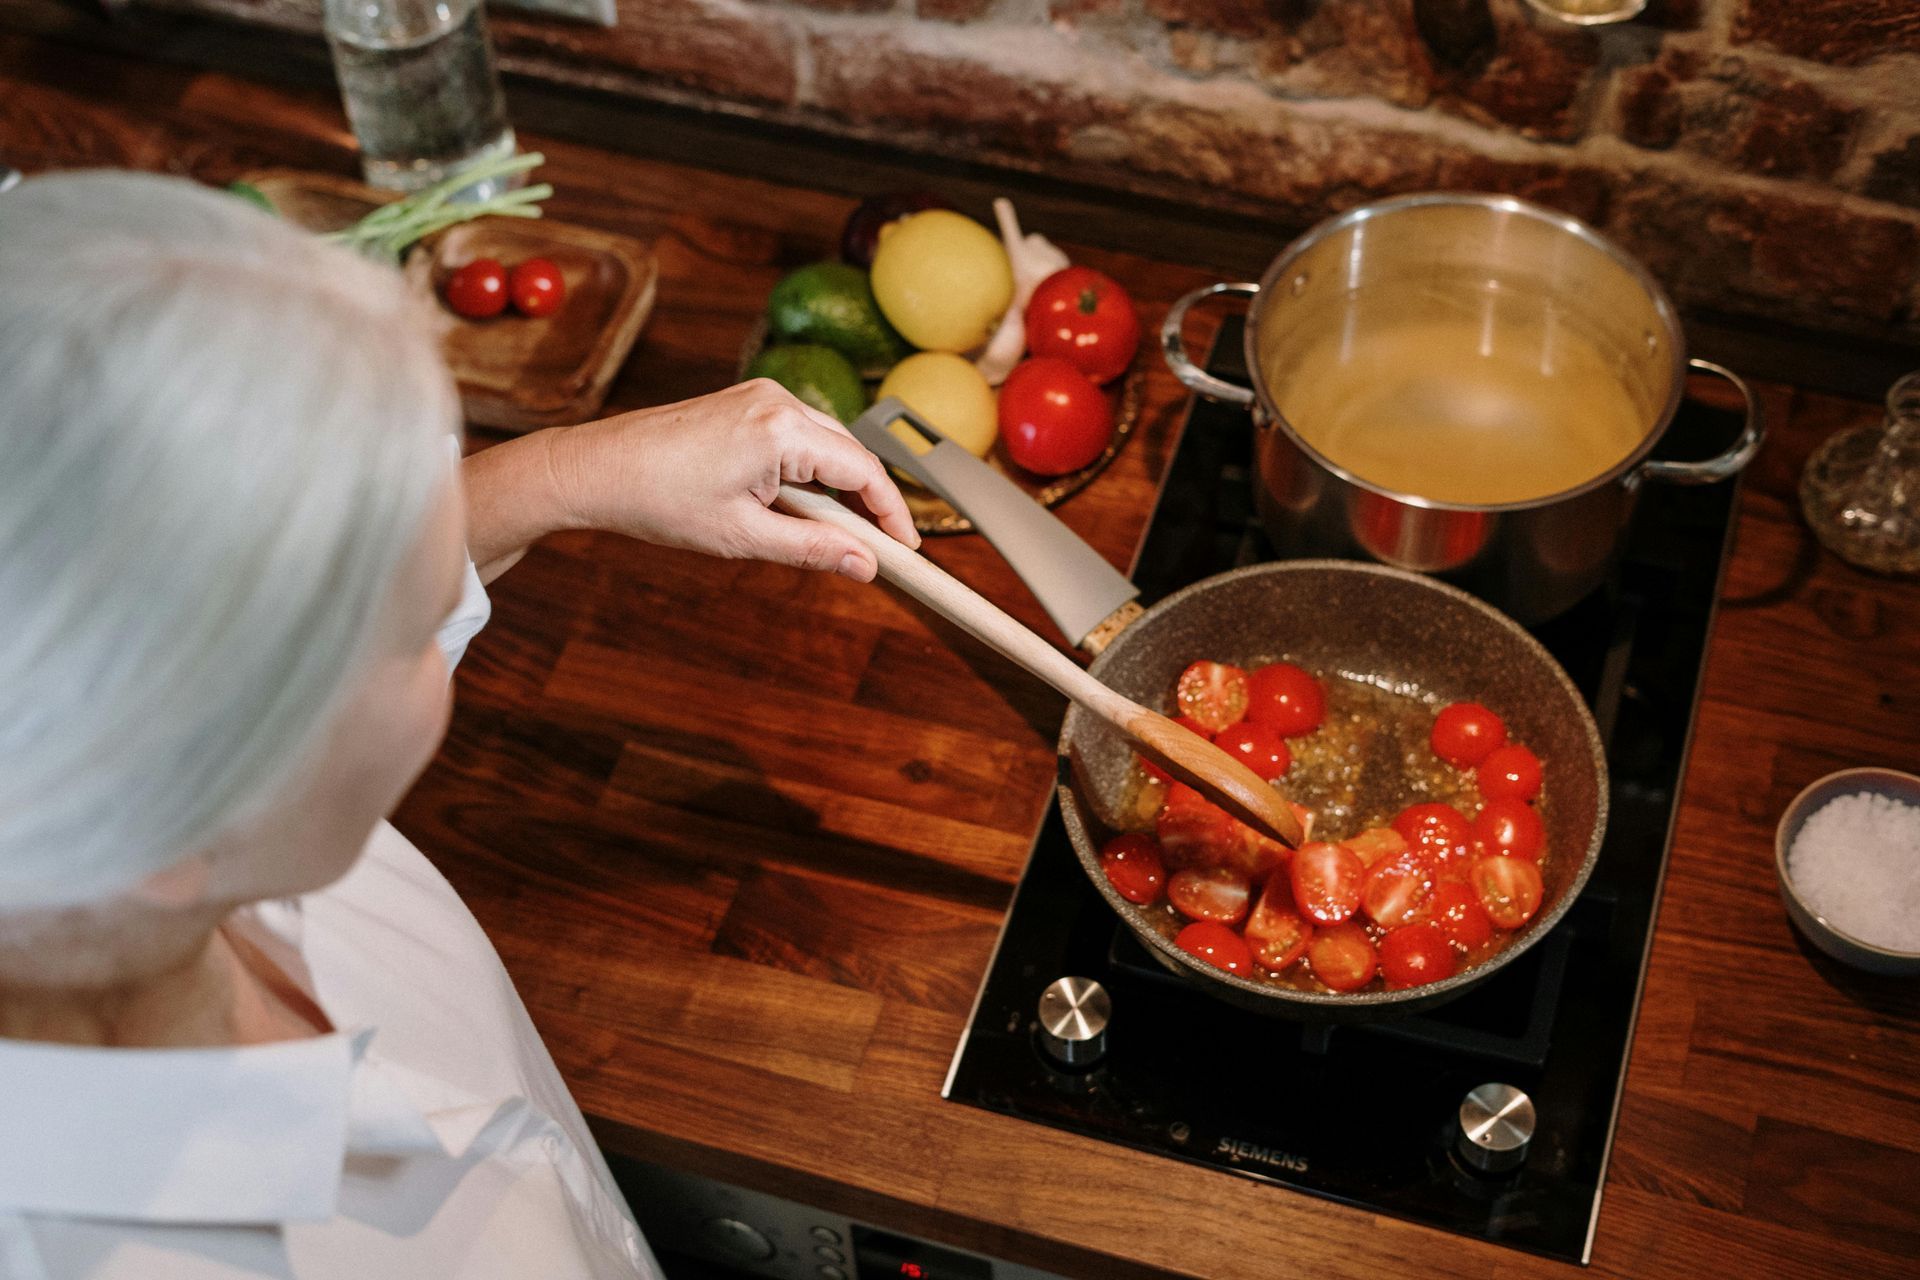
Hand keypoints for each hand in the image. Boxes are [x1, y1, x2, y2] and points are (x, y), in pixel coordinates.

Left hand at [548, 380, 917, 579]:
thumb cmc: (658, 500)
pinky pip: (797, 435)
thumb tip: (865, 566)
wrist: (596, 469)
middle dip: (869, 503)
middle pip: (850, 453)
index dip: (891, 513)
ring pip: (825, 444)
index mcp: (781, 429)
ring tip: (838, 536)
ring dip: (838, 488)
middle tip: (879, 550)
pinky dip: (809, 471)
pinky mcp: (744, 401)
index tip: (906, 548)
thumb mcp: (744, 537)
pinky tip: (802, 506)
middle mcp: (778, 400)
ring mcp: (760, 395)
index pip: (864, 471)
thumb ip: (813, 549)